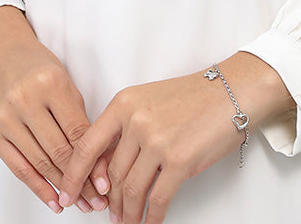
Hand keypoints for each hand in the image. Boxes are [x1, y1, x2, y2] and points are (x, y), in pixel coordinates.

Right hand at [0, 6, 108, 213]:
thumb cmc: (34, 63)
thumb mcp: (62, 78)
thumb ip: (76, 113)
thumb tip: (96, 153)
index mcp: (51, 83)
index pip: (78, 131)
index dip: (94, 160)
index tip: (108, 180)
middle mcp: (26, 101)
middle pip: (59, 151)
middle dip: (82, 180)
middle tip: (98, 200)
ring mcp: (6, 118)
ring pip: (40, 162)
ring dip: (63, 188)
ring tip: (81, 203)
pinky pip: (17, 167)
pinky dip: (37, 186)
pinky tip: (53, 199)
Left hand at [58, 51, 293, 222]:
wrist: (233, 91)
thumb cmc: (194, 97)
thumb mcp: (150, 102)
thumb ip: (125, 128)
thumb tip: (105, 167)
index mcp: (125, 103)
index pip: (86, 146)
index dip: (73, 176)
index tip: (67, 194)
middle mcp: (137, 120)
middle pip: (110, 174)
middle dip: (107, 200)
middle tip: (107, 212)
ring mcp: (157, 141)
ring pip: (130, 190)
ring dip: (127, 213)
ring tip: (126, 222)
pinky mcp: (179, 161)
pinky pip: (157, 200)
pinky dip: (151, 218)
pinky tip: (150, 223)